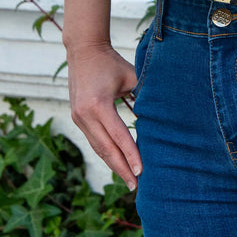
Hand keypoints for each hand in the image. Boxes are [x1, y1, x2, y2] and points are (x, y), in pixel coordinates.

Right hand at [66, 42, 140, 189]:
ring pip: (98, 148)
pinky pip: (93, 140)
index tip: (141, 171)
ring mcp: (78, 118)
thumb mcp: (130, 76)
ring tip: (128, 179)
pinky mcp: (77, 118)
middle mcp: (85, 114)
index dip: (130, 154)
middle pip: (106, 148)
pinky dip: (106, 153)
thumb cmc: (111, 62)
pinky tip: (117, 162)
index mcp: (98, 104)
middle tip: (135, 186)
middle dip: (121, 168)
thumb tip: (159, 117)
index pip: (118, 135)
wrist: (84, 51)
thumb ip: (142, 96)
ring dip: (113, 164)